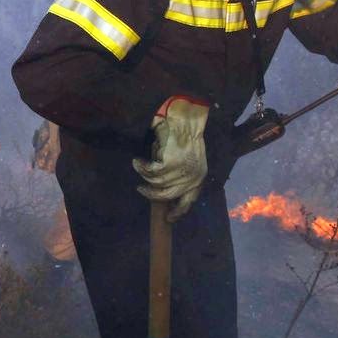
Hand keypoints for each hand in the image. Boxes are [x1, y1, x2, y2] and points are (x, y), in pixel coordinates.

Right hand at [132, 96, 209, 221]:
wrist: (185, 120)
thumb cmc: (186, 135)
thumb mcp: (190, 159)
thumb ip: (182, 174)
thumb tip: (164, 190)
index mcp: (199, 177)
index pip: (189, 201)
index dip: (178, 211)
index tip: (168, 218)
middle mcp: (192, 178)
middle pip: (168, 196)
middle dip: (152, 195)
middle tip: (141, 190)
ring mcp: (181, 172)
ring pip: (156, 183)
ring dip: (144, 176)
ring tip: (138, 166)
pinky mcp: (169, 164)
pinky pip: (150, 172)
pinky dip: (142, 167)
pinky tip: (138, 161)